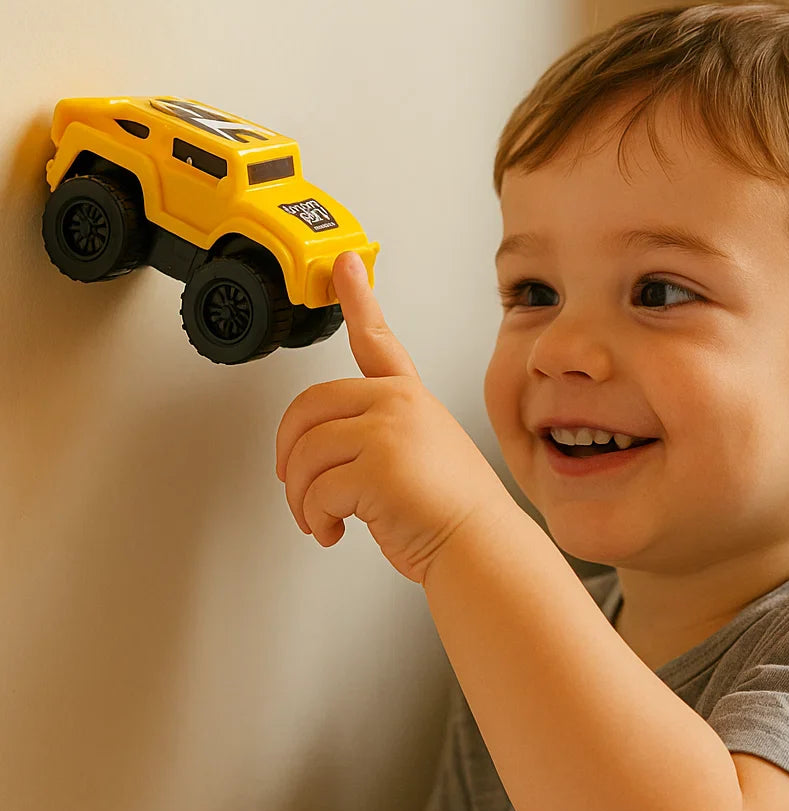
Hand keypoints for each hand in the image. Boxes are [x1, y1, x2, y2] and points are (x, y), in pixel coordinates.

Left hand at [275, 252, 512, 584]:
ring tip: (321, 519)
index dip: (357, 297)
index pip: (377, 340)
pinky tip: (334, 530)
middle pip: (309, 407)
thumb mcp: (420, 456)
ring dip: (301, 499)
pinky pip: (315, 490)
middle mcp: (399, 405)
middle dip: (288, 452)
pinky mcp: (376, 465)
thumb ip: (376, 438)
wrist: (479, 545)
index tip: (344, 265)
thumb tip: (316, 458)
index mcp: (409, 399)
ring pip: (305, 454)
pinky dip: (315, 519)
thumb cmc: (450, 512)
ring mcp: (388, 430)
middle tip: (292, 482)